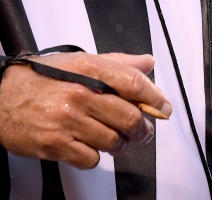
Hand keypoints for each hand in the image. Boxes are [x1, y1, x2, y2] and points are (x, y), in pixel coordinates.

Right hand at [0, 51, 171, 168]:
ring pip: (113, 140)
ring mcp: (67, 120)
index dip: (155, 98)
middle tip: (144, 132)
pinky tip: (90, 146)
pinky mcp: (54, 144)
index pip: (133, 83)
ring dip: (120, 144)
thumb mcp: (79, 61)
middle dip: (143, 129)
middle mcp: (80, 93)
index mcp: (89, 69)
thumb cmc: (39, 78)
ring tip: (116, 139)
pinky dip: (95, 156)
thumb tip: (147, 62)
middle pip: (129, 117)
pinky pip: (90, 158)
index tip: (163, 107)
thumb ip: (118, 63)